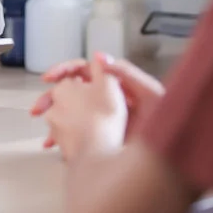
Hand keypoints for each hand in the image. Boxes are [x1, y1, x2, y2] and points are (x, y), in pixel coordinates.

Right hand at [31, 55, 164, 142]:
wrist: (175, 156)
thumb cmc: (168, 122)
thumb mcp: (151, 94)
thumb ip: (127, 74)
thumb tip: (100, 55)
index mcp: (114, 84)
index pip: (83, 70)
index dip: (64, 71)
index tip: (50, 78)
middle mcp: (106, 99)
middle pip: (71, 92)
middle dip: (52, 99)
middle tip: (38, 109)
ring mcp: (102, 118)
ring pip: (70, 114)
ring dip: (54, 122)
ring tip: (45, 136)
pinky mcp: (101, 137)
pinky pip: (76, 134)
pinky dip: (63, 140)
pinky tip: (55, 148)